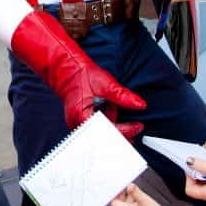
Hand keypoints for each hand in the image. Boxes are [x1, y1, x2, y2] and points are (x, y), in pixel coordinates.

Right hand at [11, 11, 145, 140]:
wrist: (67, 69)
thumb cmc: (80, 75)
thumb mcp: (105, 84)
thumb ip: (123, 96)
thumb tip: (139, 104)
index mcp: (82, 116)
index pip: (107, 131)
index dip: (126, 130)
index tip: (137, 126)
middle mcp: (78, 124)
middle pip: (105, 137)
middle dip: (120, 131)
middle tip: (135, 126)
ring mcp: (79, 123)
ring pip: (102, 132)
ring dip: (112, 123)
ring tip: (112, 106)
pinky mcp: (82, 120)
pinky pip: (98, 126)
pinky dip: (106, 119)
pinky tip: (107, 108)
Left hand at [110, 183, 174, 205]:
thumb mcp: (144, 200)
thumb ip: (135, 191)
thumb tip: (130, 186)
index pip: (113, 201)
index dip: (116, 193)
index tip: (122, 188)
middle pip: (120, 204)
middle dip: (126, 196)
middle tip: (133, 190)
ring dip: (132, 202)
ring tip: (141, 198)